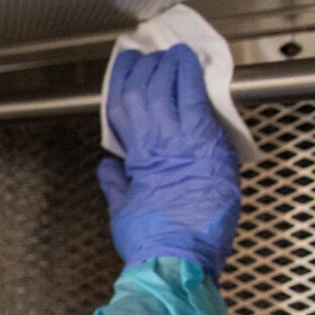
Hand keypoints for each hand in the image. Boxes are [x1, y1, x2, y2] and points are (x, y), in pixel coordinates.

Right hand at [98, 43, 241, 280]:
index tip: (127, 67)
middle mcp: (154, 146)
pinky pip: (195, 99)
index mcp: (135, 160)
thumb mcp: (125, 212)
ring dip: (168, 68)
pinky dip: (190, 76)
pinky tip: (189, 60)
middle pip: (143, 94)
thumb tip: (109, 167)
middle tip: (151, 56)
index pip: (123, 110)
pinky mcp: (206, 144)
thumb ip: (117, 185)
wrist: (176, 261)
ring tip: (171, 53)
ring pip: (167, 91)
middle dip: (145, 70)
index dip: (122, 83)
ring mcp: (179, 143)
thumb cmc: (152, 244)